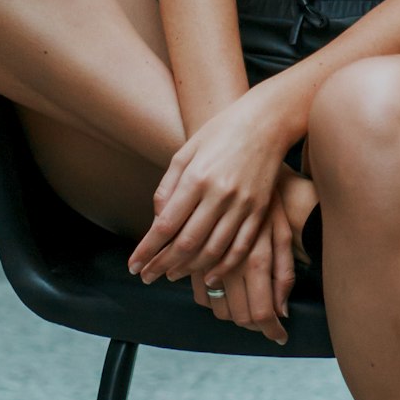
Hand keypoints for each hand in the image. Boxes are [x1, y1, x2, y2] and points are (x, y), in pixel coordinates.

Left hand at [128, 91, 286, 284]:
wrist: (265, 123)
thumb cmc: (219, 134)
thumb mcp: (185, 152)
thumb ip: (168, 188)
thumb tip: (156, 222)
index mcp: (196, 178)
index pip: (166, 225)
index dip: (147, 250)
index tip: (134, 265)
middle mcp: (219, 194)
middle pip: (186, 243)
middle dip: (162, 265)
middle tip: (148, 277)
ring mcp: (242, 205)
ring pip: (212, 250)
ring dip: (189, 269)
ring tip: (172, 275)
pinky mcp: (260, 210)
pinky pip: (240, 247)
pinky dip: (223, 266)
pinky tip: (209, 276)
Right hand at [191, 197, 294, 345]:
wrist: (238, 171)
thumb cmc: (268, 203)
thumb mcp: (282, 234)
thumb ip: (283, 273)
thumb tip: (283, 310)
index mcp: (256, 260)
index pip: (261, 311)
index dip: (271, 330)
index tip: (280, 338)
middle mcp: (230, 264)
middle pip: (238, 315)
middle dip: (252, 325)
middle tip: (263, 324)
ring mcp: (209, 262)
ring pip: (216, 307)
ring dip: (230, 314)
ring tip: (245, 311)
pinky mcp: (193, 256)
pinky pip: (198, 293)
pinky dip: (210, 299)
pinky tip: (223, 294)